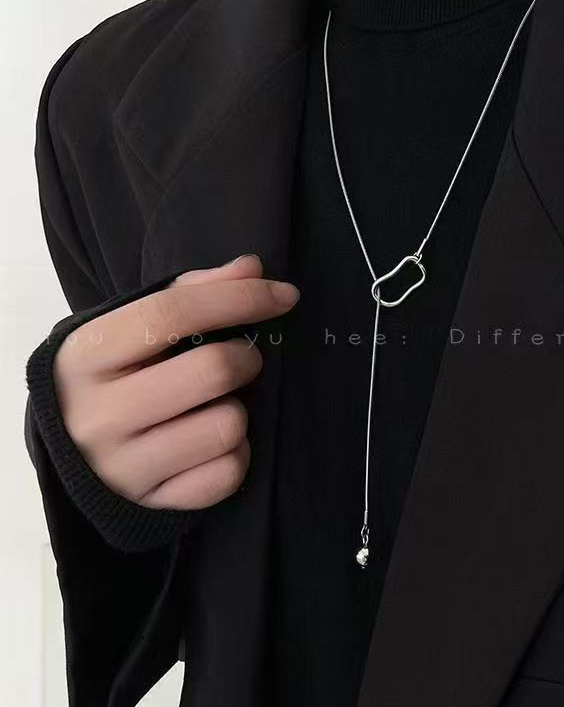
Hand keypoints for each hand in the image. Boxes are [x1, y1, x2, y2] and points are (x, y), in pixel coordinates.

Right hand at [52, 254, 297, 509]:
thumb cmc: (111, 376)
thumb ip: (190, 293)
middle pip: (213, 371)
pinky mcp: (151, 503)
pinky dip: (235, 455)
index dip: (240, 297)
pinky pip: (227, 474)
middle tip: (242, 360)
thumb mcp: (130, 327)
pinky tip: (214, 443)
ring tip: (218, 405)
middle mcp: (99, 414)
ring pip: (228, 426)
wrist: (69, 450)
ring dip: (240, 410)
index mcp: (87, 354)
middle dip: (247, 359)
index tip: (284, 294)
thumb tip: (252, 268)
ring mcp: (123, 466)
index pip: (173, 312)